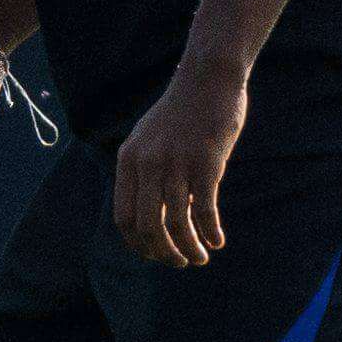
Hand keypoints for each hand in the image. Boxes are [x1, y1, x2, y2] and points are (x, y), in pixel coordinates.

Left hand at [114, 62, 248, 267]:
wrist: (208, 79)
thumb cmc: (182, 111)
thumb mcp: (150, 138)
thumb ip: (144, 171)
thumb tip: (151, 211)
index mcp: (129, 160)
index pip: (124, 218)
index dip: (138, 244)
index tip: (154, 254)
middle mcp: (148, 165)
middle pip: (148, 227)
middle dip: (163, 253)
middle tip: (179, 262)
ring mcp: (176, 165)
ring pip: (177, 223)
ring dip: (189, 249)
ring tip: (200, 258)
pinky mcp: (205, 164)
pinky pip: (204, 211)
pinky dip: (210, 232)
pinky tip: (217, 240)